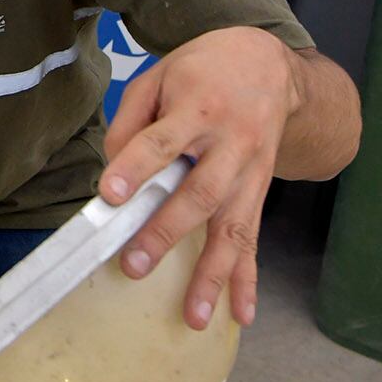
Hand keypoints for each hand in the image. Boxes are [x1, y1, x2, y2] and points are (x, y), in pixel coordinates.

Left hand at [100, 27, 301, 330]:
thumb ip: (131, 122)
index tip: (110, 194)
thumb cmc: (202, 72)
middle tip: (134, 264)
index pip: (163, 141)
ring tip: (192, 315)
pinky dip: (247, 279)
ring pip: (233, 227)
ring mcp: (251, 172)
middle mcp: (231, 144)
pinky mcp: (260, 192)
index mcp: (199, 108)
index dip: (136, 167)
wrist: (271, 66)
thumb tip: (112, 174)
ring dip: (212, 275)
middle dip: (166, 232)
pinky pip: (254, 239)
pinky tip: (240, 313)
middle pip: (199, 193)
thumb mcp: (160, 77)